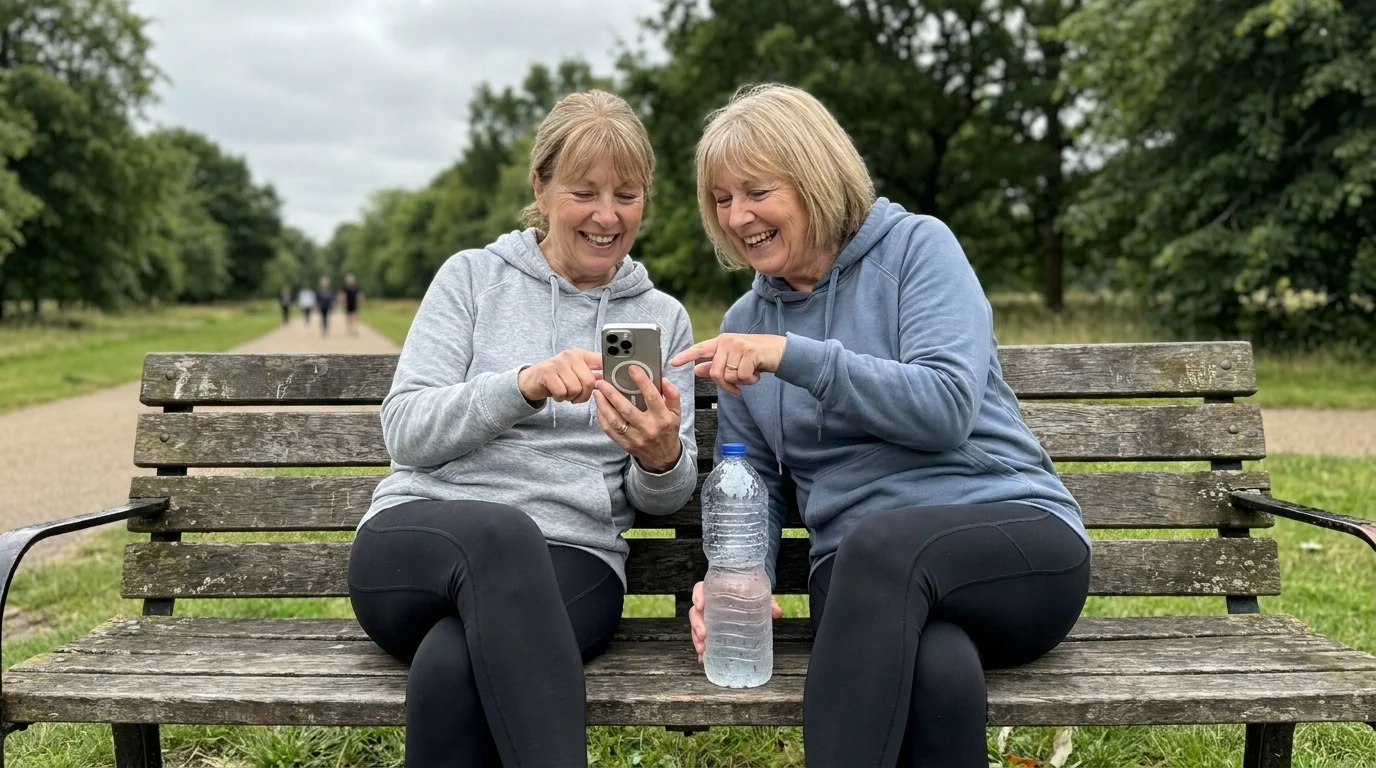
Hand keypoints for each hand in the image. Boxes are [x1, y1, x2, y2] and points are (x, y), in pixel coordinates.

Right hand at [517, 349, 602, 403]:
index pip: (601, 360)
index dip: (609, 372)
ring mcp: (558, 363)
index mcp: (581, 355)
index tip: (610, 382)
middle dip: (584, 395)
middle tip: (576, 396)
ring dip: (571, 397)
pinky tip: (557, 394)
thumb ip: (590, 374)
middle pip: (589, 381)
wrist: (531, 380)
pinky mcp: (548, 373)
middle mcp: (571, 356)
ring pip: (576, 389)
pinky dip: (560, 398)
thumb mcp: (575, 372)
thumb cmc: (556, 378)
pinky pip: (562, 392)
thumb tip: (608, 381)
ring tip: (565, 393)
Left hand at [592, 364, 682, 471]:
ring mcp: (635, 437)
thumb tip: (663, 380)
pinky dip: (602, 417)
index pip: (652, 396)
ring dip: (603, 405)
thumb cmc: (668, 431)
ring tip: (597, 392)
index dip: (642, 380)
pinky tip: (599, 407)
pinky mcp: (625, 444)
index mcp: (662, 418)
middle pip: (626, 408)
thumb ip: (672, 395)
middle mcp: (648, 428)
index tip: (632, 368)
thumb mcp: (676, 413)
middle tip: (602, 382)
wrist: (663, 458)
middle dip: (612, 393)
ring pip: (614, 420)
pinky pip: (610, 430)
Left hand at [668, 334, 786, 396]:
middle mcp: (727, 341)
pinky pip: (742, 376)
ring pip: (728, 376)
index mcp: (721, 342)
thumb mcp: (734, 361)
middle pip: (714, 372)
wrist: (780, 351)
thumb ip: (715, 365)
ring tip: (750, 374)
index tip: (672, 363)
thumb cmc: (756, 357)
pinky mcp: (750, 352)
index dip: (685, 356)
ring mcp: (738, 345)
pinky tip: (757, 373)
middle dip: (726, 385)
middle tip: (737, 387)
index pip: (699, 349)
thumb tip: (696, 370)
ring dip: (740, 382)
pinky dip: (750, 380)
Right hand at [689, 580, 783, 664]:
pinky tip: (704, 659)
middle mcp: (708, 604)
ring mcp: (708, 619)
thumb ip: (768, 602)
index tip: (700, 606)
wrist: (751, 601)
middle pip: (695, 612)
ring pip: (696, 627)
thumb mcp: (758, 595)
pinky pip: (702, 639)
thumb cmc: (750, 595)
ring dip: (696, 639)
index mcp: (715, 591)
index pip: (700, 590)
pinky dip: (703, 650)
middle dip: (696, 624)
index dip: (697, 597)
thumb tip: (778, 612)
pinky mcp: (711, 631)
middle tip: (704, 635)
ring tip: (702, 650)